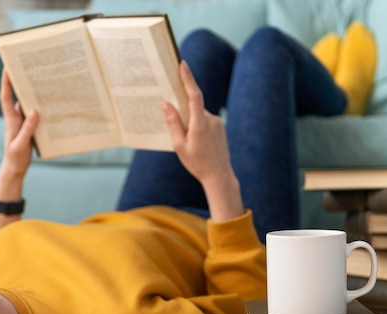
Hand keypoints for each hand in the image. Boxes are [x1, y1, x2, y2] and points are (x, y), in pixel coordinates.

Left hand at [0, 69, 38, 178]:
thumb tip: (35, 112)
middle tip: (30, 69)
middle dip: (21, 82)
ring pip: (28, 105)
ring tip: (43, 83)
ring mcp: (23, 123)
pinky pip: (35, 115)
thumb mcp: (21, 145)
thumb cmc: (15, 158)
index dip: (6, 83)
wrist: (15, 169)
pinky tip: (50, 105)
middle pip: (17, 96)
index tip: (7, 68)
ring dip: (34, 95)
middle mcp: (16, 118)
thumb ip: (27, 129)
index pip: (5, 97)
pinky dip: (41, 109)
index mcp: (11, 120)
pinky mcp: (29, 128)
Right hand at [162, 61, 232, 186]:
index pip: (194, 95)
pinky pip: (205, 120)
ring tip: (190, 144)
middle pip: (193, 107)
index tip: (183, 65)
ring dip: (191, 123)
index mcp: (200, 124)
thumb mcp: (179, 145)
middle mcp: (211, 120)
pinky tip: (197, 143)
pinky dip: (197, 126)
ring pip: (198, 114)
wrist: (219, 175)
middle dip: (183, 113)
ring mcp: (218, 122)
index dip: (188, 79)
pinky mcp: (221, 126)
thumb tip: (166, 103)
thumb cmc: (197, 163)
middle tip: (178, 129)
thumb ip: (173, 122)